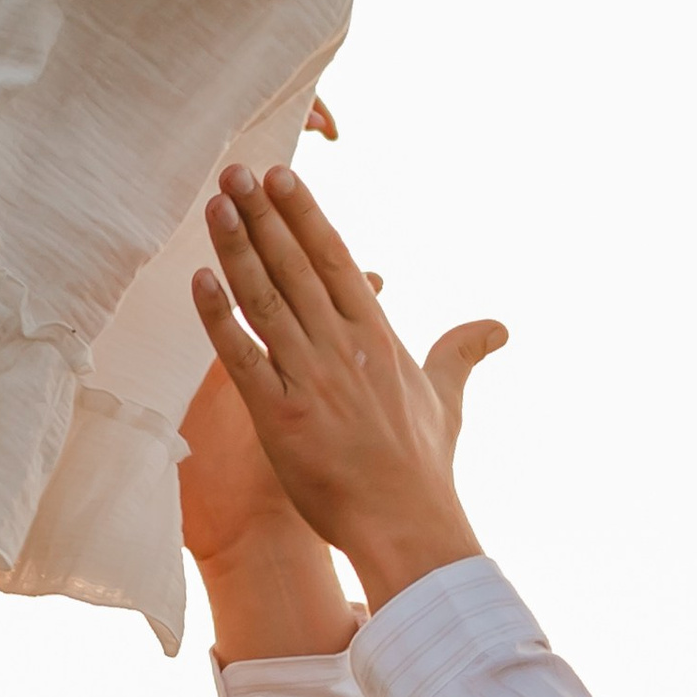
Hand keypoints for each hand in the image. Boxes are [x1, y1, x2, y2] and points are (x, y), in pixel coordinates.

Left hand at [191, 165, 505, 610]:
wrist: (406, 525)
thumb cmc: (423, 468)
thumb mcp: (445, 399)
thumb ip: (460, 353)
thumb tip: (497, 328)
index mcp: (378, 336)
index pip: (335, 259)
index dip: (304, 215)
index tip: (280, 178)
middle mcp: (343, 347)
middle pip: (295, 266)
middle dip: (263, 215)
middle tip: (234, 171)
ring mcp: (311, 379)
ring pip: (266, 299)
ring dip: (237, 249)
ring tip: (215, 205)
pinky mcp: (281, 416)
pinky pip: (242, 358)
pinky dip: (219, 319)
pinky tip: (199, 281)